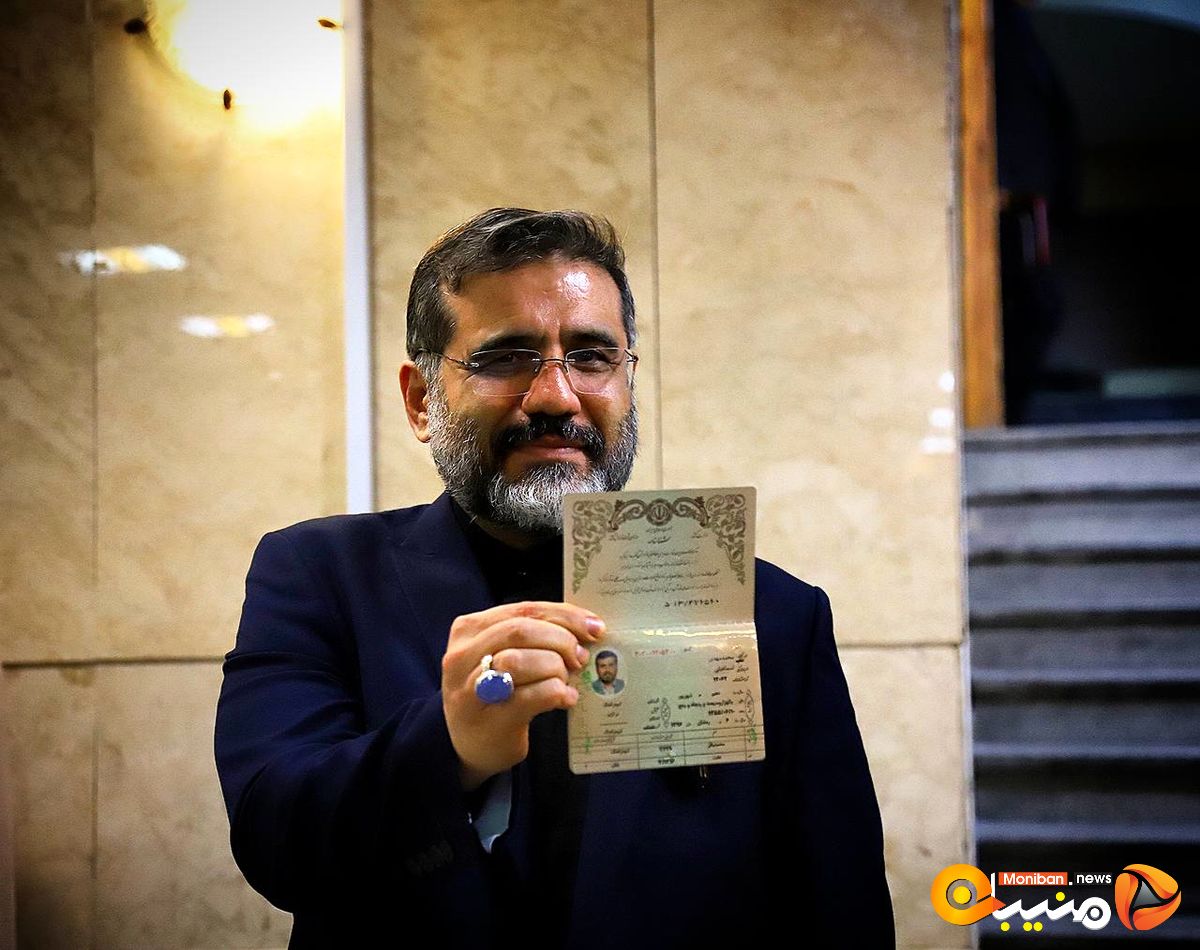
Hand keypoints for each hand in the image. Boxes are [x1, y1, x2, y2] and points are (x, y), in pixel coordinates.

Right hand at [441, 601, 604, 789]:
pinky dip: (556, 694)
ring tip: (567, 680)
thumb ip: (532, 635)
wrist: (468, 746)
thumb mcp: (501, 654)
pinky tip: (565, 699)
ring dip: (555, 668)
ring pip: (520, 661)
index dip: (564, 615)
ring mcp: (471, 690)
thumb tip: (586, 626)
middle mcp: (463, 656)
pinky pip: (531, 697)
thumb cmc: (493, 693)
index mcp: (469, 630)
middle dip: (561, 640)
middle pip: (521, 631)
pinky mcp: (489, 720)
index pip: (523, 609)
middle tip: (580, 657)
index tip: (593, 626)